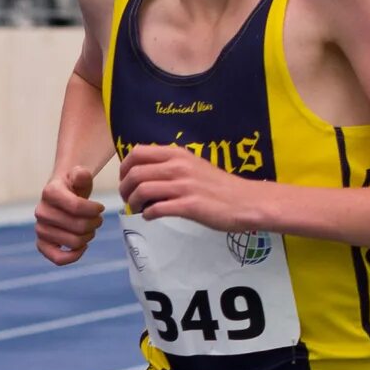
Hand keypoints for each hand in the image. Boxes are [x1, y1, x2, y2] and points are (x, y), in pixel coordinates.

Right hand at [34, 165, 103, 264]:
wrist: (61, 196)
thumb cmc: (73, 188)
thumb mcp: (79, 176)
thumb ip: (82, 174)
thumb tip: (81, 175)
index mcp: (49, 192)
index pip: (77, 207)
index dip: (94, 210)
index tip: (100, 207)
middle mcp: (41, 212)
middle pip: (79, 227)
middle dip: (94, 224)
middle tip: (97, 219)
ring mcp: (40, 229)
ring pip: (74, 243)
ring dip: (88, 237)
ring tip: (90, 229)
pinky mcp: (42, 244)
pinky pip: (58, 259)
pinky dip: (74, 256)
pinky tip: (83, 246)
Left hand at [116, 145, 270, 232]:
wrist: (246, 201)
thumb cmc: (219, 186)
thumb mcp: (193, 166)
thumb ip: (171, 166)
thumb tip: (144, 174)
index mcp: (177, 154)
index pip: (137, 153)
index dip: (124, 168)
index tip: (125, 180)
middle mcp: (178, 166)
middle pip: (135, 173)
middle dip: (124, 189)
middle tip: (127, 199)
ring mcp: (184, 186)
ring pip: (142, 191)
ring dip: (133, 203)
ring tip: (136, 209)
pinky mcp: (189, 206)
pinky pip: (157, 209)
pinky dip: (148, 214)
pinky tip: (151, 216)